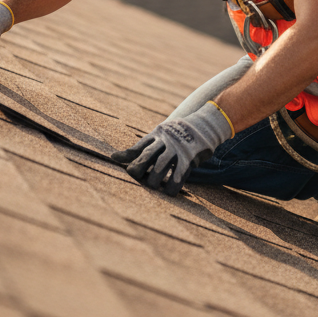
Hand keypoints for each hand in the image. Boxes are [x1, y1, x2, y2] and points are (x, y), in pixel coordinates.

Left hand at [111, 102, 233, 195]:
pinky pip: (179, 173)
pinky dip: (173, 185)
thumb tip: (113, 157)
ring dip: (154, 179)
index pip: (138, 148)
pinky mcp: (189, 157)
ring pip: (161, 165)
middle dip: (139, 170)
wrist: (205, 124)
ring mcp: (177, 148)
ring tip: (152, 186)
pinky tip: (169, 192)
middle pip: (147, 156)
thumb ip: (139, 148)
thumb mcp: (157, 136)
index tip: (121, 166)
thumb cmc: (175, 134)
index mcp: (156, 135)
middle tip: (136, 179)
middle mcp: (165, 141)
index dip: (127, 157)